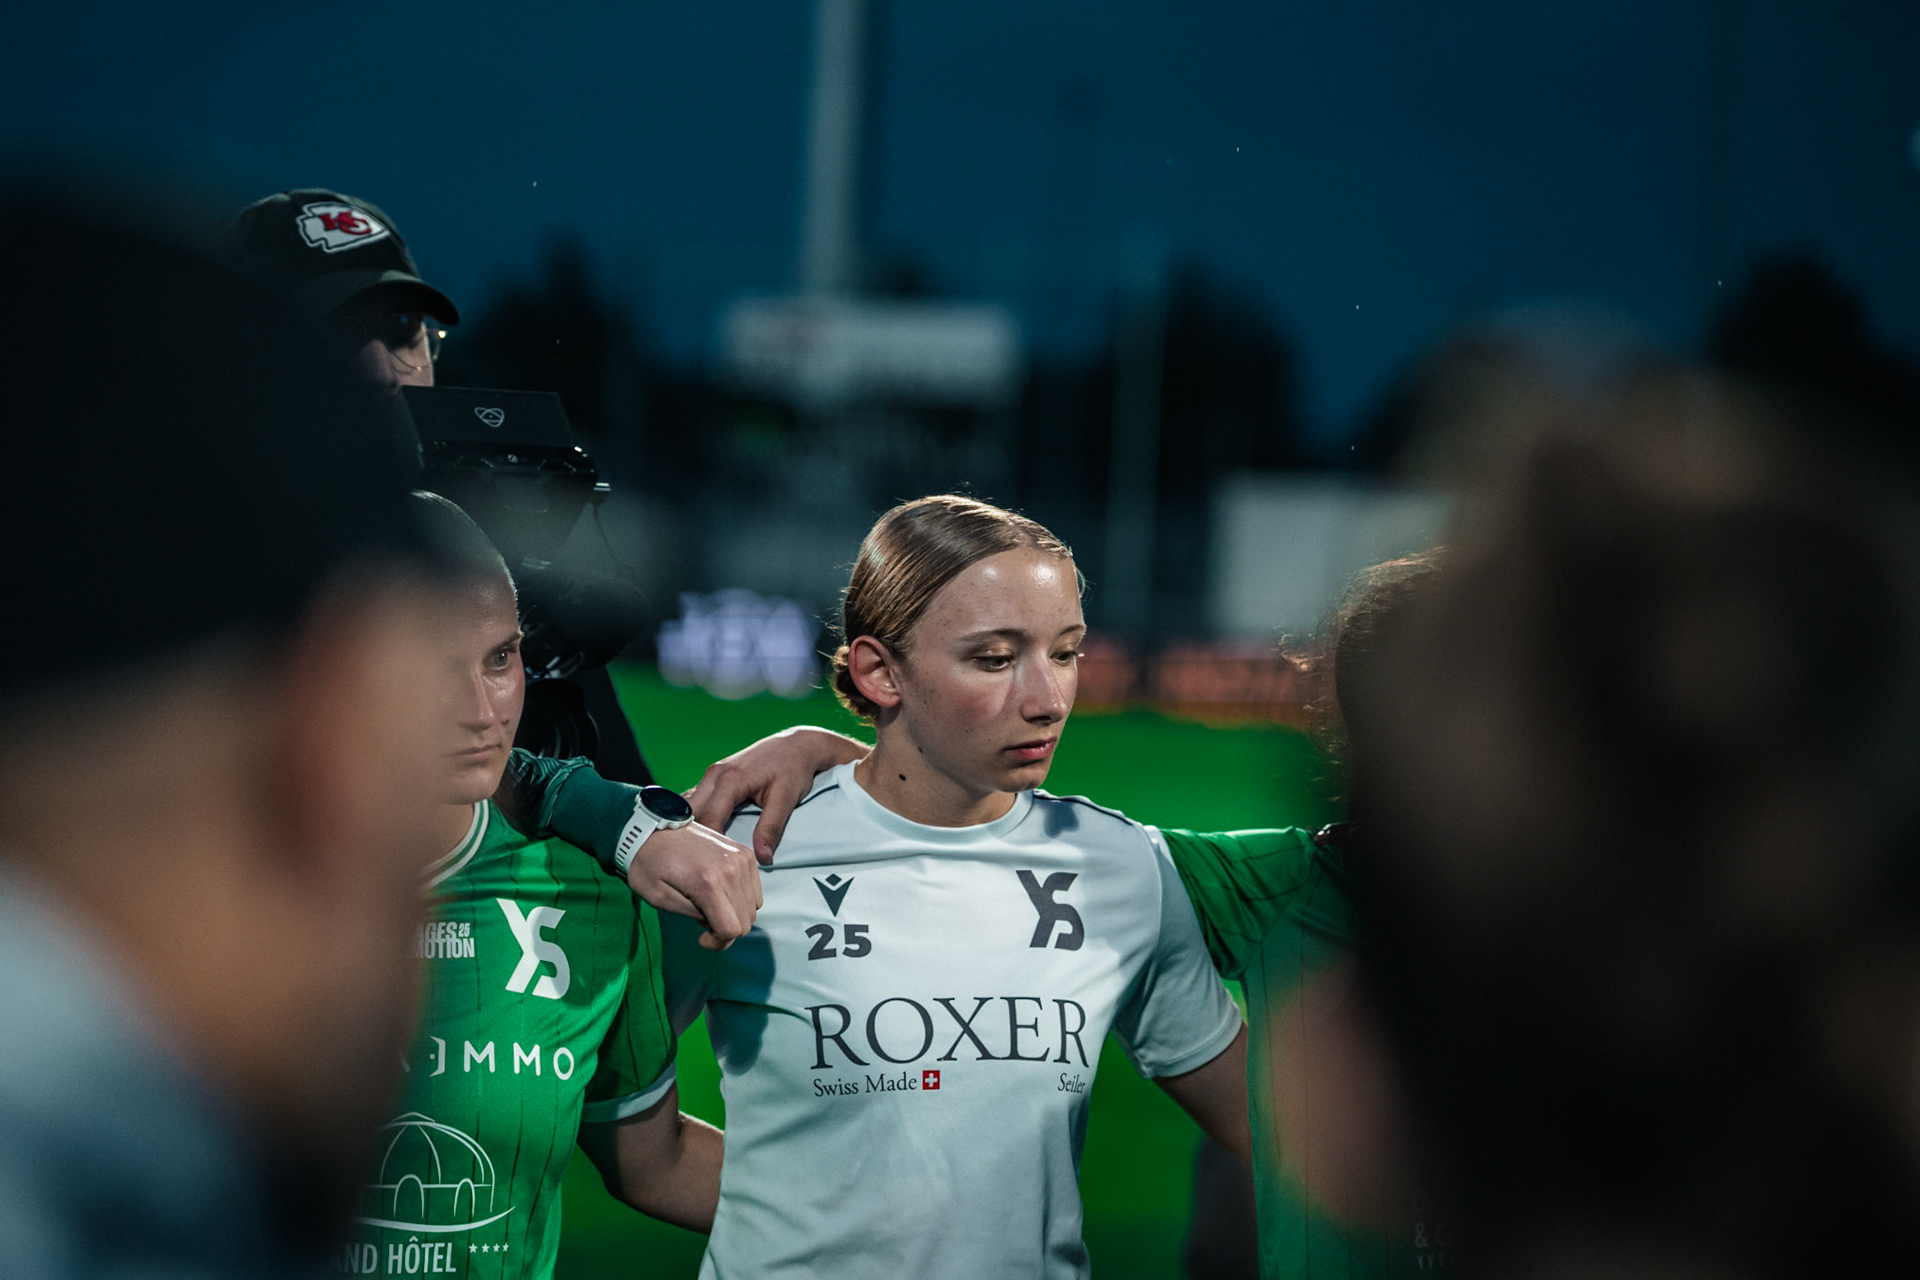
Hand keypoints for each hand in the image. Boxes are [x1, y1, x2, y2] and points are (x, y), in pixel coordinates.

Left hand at [626, 822, 761, 949]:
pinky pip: (754, 890)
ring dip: (733, 913)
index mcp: (708, 882)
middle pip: (745, 921)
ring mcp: (742, 859)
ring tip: (709, 904)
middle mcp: (731, 869)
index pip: (731, 929)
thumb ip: (692, 916)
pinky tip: (720, 893)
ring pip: (753, 908)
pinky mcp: (745, 853)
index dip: (717, 943)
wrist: (653, 828)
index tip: (701, 938)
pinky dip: (740, 898)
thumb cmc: (649, 864)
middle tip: (702, 920)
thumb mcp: (659, 898)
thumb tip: (715, 923)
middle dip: (725, 930)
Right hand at [687, 727, 869, 863]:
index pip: (709, 820)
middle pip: (690, 813)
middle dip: (690, 838)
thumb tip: (762, 858)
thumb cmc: (793, 768)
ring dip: (689, 828)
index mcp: (730, 779)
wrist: (798, 744)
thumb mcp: (786, 799)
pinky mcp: (714, 776)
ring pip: (689, 806)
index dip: (706, 846)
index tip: (708, 868)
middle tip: (696, 864)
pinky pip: (696, 800)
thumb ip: (771, 828)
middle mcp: (715, 774)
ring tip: (694, 854)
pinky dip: (695, 817)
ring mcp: (712, 773)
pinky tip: (698, 836)